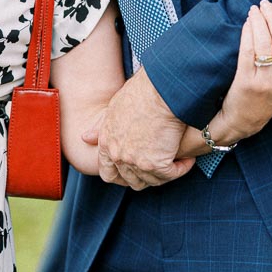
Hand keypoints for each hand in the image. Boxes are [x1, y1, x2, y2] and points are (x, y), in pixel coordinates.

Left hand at [84, 69, 195, 189]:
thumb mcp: (114, 108)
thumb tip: (85, 138)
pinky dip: (181, 168)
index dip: (122, 176)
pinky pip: (171, 174)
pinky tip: (187, 159)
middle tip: (160, 167)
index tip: (136, 169)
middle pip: (130, 181)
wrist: (161, 90)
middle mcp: (117, 156)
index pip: (108, 173)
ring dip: (165, 172)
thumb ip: (101, 127)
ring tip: (176, 159)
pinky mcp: (156, 164)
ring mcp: (135, 162)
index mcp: (106, 142)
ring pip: (152, 181)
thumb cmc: (142, 92)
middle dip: (145, 177)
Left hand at [211, 0, 271, 142]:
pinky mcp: (246, 82)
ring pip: (264, 43)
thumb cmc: (265, 95)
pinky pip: (248, 51)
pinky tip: (246, 24)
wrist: (244, 121)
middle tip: (266, 4)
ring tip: (254, 10)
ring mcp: (265, 81)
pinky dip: (247, 33)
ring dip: (258, 21)